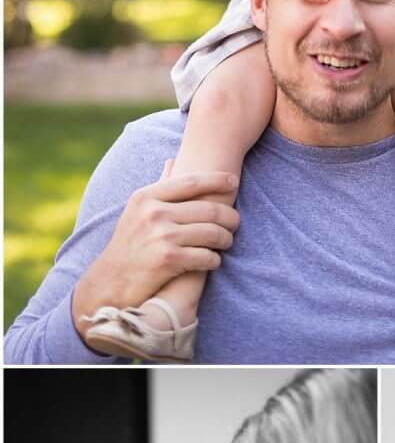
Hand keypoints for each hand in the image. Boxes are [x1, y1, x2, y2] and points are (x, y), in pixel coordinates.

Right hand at [73, 164, 239, 325]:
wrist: (112, 281)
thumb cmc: (129, 244)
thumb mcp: (137, 211)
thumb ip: (158, 189)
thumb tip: (173, 160)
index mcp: (146, 197)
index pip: (191, 182)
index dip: (217, 180)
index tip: (233, 181)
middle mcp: (153, 213)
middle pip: (209, 209)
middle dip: (229, 216)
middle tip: (235, 223)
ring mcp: (161, 236)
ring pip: (212, 232)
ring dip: (226, 239)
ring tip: (227, 241)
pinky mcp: (169, 259)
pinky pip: (207, 256)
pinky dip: (215, 259)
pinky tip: (213, 260)